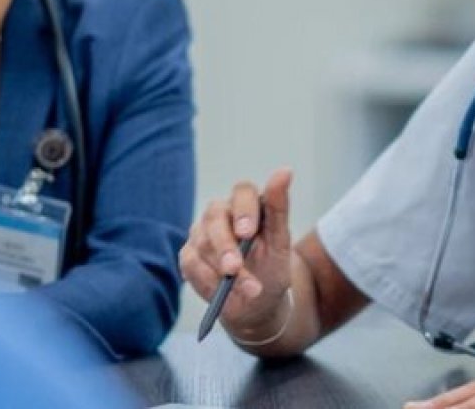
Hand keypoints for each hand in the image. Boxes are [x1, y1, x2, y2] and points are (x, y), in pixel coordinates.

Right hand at [179, 169, 294, 338]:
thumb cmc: (271, 266)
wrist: (258, 303)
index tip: (247, 232)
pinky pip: (191, 264)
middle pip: (215, 216)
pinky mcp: (189, 255)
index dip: (244, 209)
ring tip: (247, 290)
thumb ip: (279, 207)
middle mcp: (221, 214)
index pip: (242, 192)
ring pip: (202, 243)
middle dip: (225, 245)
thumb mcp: (280, 242)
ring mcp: (201, 233)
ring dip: (221, 270)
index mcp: (248, 204)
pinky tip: (223, 293)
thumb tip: (285, 171)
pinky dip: (208, 281)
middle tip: (234, 268)